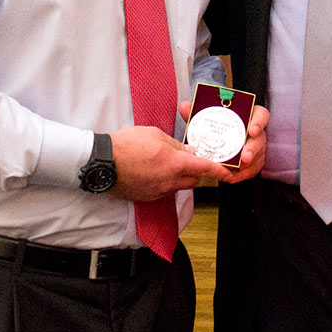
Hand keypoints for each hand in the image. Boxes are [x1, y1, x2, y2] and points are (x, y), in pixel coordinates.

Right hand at [109, 126, 243, 201]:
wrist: (103, 162)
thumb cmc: (127, 144)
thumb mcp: (154, 134)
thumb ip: (174, 144)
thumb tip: (187, 151)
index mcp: (174, 163)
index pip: (203, 168)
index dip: (218, 171)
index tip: (228, 174)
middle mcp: (169, 181)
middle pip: (193, 180)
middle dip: (197, 172)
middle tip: (192, 160)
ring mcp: (158, 191)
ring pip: (178, 186)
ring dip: (180, 177)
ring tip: (167, 163)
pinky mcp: (147, 197)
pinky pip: (164, 190)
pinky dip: (165, 182)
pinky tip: (153, 171)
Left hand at [176, 100, 268, 183]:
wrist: (217, 135)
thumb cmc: (217, 123)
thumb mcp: (207, 116)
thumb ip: (197, 111)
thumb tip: (184, 107)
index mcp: (248, 115)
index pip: (261, 115)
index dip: (259, 122)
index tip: (252, 130)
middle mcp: (255, 131)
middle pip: (260, 139)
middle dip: (253, 149)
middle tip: (244, 157)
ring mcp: (256, 146)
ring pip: (258, 156)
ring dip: (247, 166)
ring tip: (234, 173)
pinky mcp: (253, 160)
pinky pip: (252, 169)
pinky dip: (242, 175)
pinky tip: (232, 178)